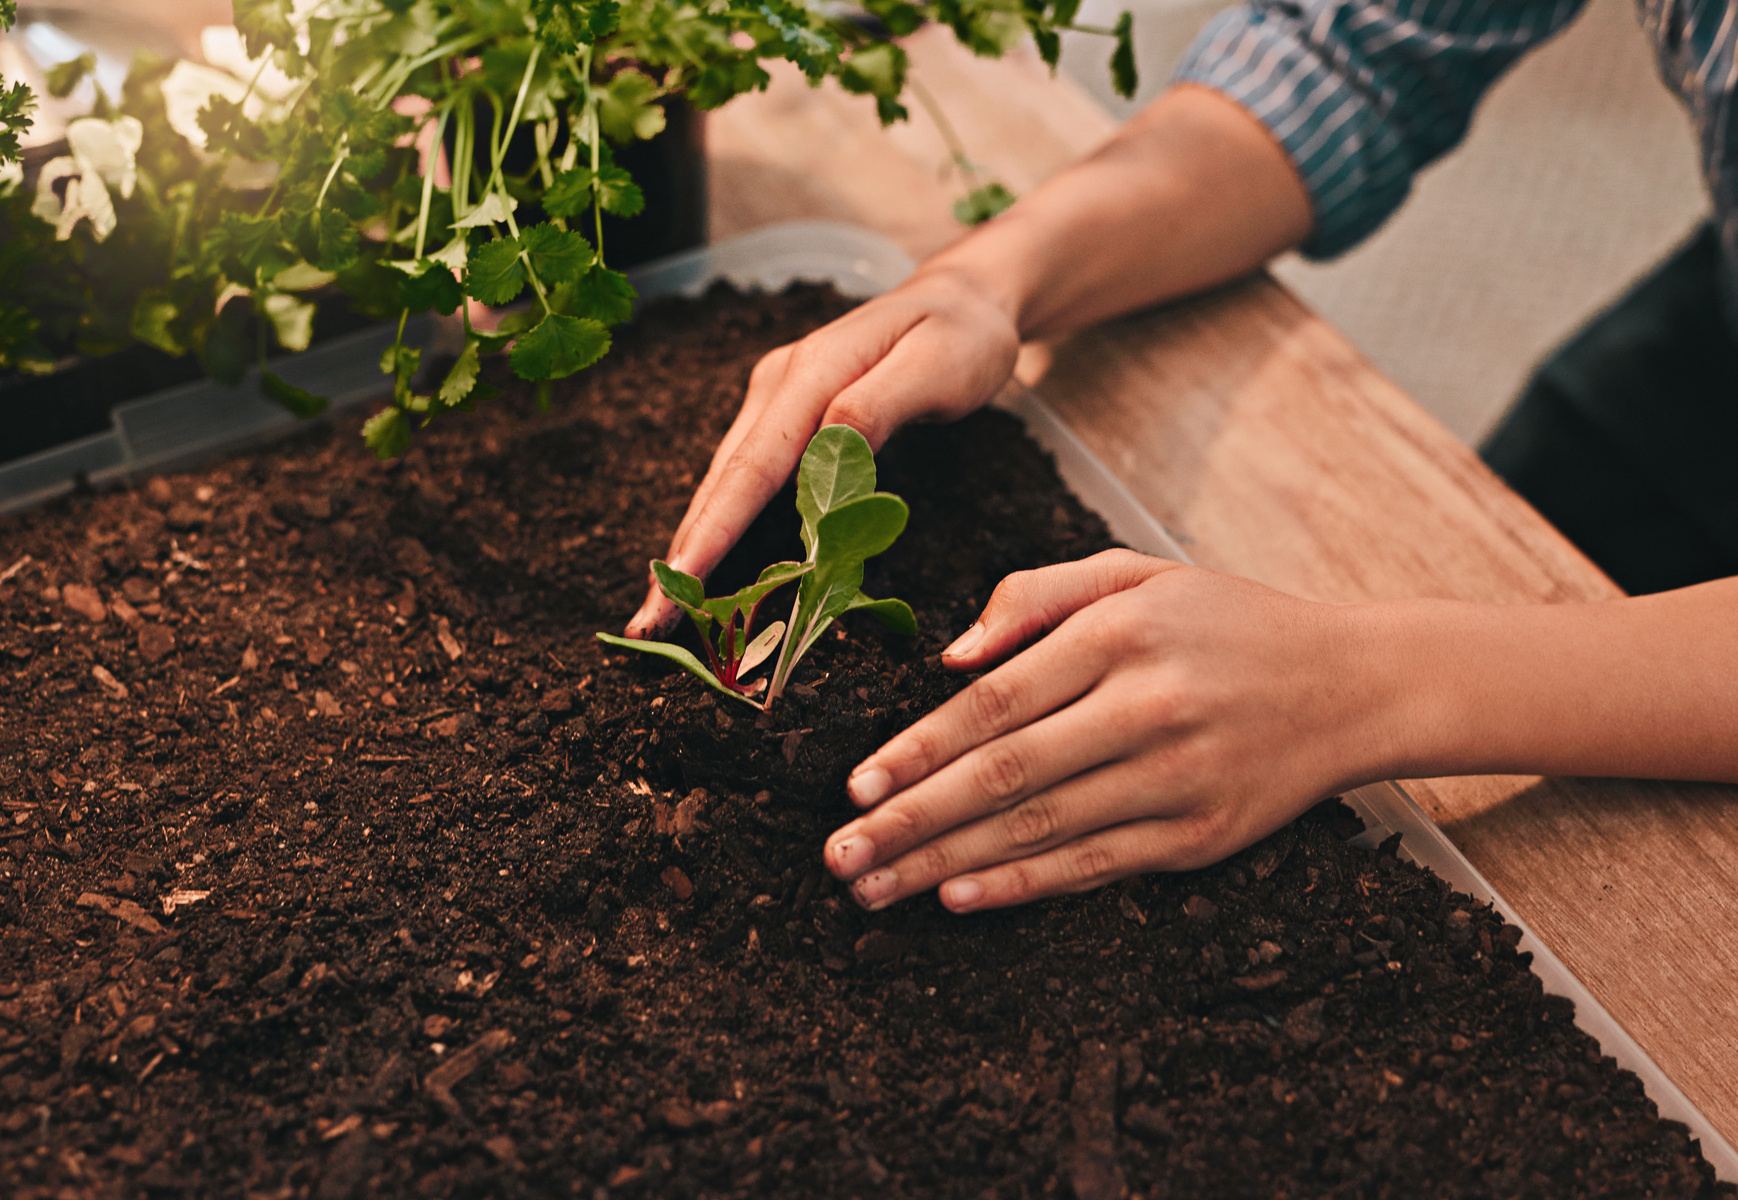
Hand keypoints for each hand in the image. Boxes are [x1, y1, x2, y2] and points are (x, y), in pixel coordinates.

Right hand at [625, 264, 1019, 635]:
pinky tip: (704, 570)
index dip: (714, 529)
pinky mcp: (785, 419)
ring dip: (694, 547)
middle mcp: (777, 385)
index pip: (752, 465)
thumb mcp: (937, 366)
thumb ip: (878, 405)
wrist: (962, 301)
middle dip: (684, 556)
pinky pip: (746, 482)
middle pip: (722, 482)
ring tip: (663, 613)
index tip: (680, 582)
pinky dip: (722, 528)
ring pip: (725, 485)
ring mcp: (775, 401)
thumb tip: (826, 447)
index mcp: (810, 372)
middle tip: (649, 625)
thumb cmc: (960, 338)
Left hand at [822, 550, 1403, 910]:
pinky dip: (1021, 886)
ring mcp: (1175, 779)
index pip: (995, 702)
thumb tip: (950, 656)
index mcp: (1120, 634)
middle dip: (911, 822)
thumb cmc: (1226, 621)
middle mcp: (1145, 708)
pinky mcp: (1198, 836)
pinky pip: (1093, 866)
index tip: (856, 787)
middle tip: (839, 858)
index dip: (917, 750)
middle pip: (1003, 776)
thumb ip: (1036, 596)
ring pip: (1038, 830)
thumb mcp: (1136, 572)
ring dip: (946, 865)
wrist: (1352, 684)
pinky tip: (959, 899)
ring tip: (877, 889)